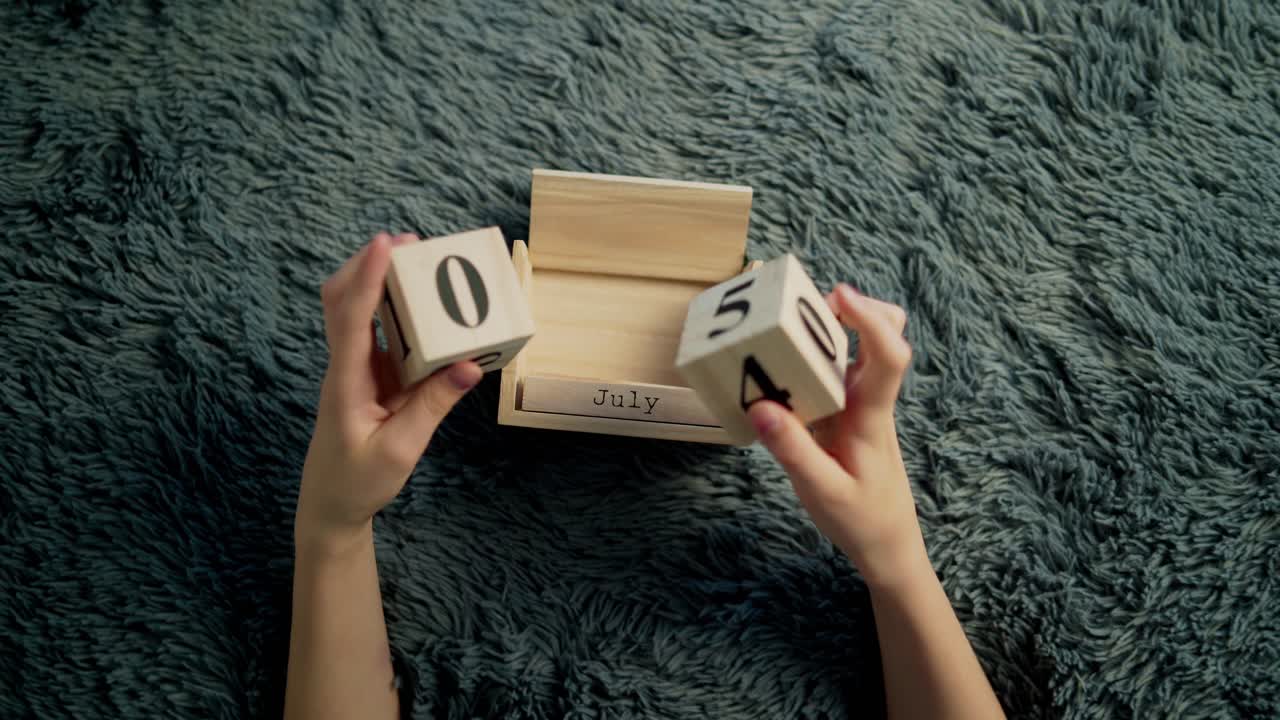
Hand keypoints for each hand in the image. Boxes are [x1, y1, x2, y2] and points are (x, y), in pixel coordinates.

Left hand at [296, 233, 482, 554]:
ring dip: (383, 283)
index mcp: (345, 382)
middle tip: (410, 243)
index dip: (367, 277)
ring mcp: (355, 371)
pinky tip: (427, 310)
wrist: (330, 506)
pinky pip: (380, 335)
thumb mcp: (401, 450)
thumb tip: (468, 366)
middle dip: (370, 265)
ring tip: (421, 264)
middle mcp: (345, 367)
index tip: (385, 243)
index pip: (351, 318)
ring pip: (358, 312)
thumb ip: (433, 406)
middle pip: (343, 299)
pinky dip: (399, 314)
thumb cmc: (358, 482)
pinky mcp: (369, 379)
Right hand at [747, 285, 927, 589]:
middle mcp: (871, 400)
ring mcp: (861, 404)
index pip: (889, 355)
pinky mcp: (848, 413)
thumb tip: (761, 406)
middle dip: (854, 308)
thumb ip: (793, 450)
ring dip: (832, 328)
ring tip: (786, 327)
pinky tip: (784, 365)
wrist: (888, 544)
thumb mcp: (821, 491)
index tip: (839, 296)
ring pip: (861, 348)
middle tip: (805, 304)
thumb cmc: (860, 520)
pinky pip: (838, 371)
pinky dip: (816, 356)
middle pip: (884, 335)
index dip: (870, 319)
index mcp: (871, 416)